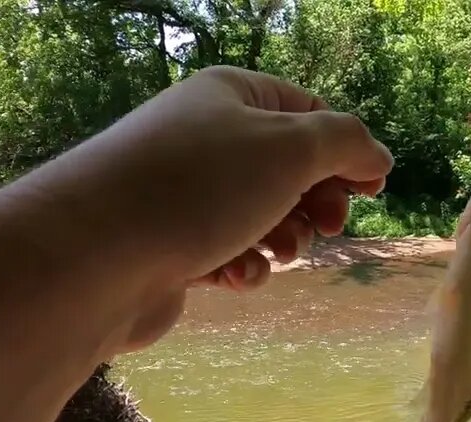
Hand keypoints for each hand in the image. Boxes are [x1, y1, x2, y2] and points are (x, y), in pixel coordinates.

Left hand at [18, 66, 393, 349]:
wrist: (93, 255)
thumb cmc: (199, 187)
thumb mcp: (290, 148)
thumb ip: (346, 144)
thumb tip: (376, 155)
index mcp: (232, 96)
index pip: (309, 112)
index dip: (346, 152)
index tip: (370, 191)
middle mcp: (205, 136)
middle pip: (289, 168)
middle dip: (315, 202)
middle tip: (325, 227)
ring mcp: (184, 193)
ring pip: (261, 215)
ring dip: (282, 240)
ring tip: (276, 254)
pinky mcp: (169, 246)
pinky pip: (227, 252)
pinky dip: (242, 267)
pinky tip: (236, 278)